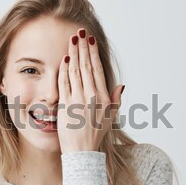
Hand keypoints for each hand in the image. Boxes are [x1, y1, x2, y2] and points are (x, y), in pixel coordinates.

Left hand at [57, 28, 123, 153]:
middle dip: (82, 47)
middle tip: (80, 33)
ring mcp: (78, 100)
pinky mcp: (65, 105)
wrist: (82, 151)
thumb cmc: (96, 135)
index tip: (90, 40)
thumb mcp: (111, 117)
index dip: (93, 53)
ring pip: (75, 71)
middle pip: (86, 66)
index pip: (97, 69)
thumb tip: (121, 84)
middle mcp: (92, 96)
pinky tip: (64, 59)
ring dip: (73, 54)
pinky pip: (64, 83)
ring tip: (72, 40)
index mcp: (104, 97)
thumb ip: (117, 99)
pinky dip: (64, 70)